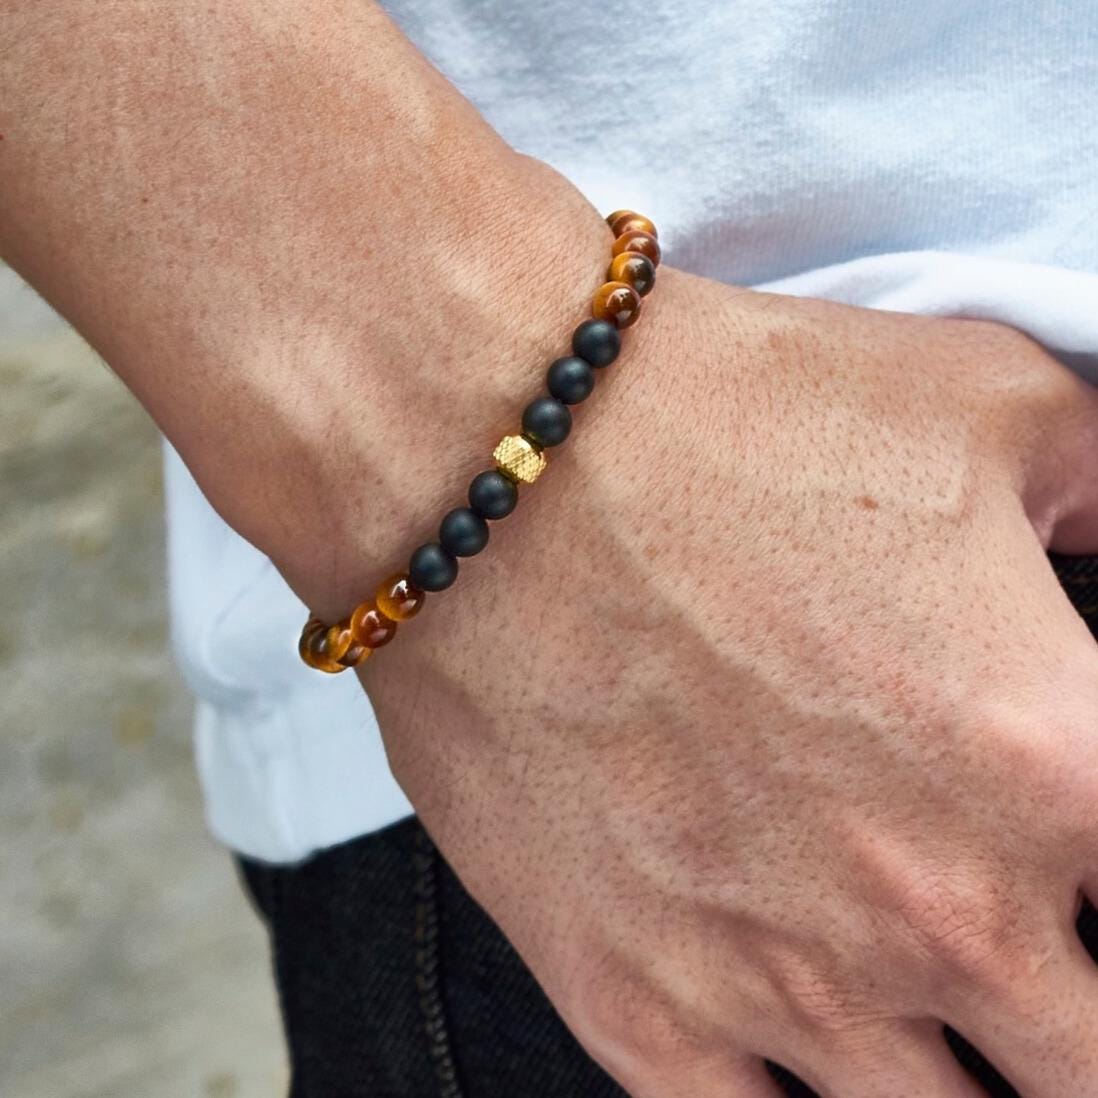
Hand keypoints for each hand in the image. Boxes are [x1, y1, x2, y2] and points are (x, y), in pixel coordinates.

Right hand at [365, 272, 1097, 1096]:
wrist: (492, 459)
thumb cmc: (720, 418)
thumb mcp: (985, 403)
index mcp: (1051, 764)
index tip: (1070, 860)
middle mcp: (934, 909)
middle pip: (1078, 1060)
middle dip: (1071, 1014)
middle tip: (1026, 960)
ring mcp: (775, 982)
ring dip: (953, 1071)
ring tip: (916, 1008)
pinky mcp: (634, 999)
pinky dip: (787, 1093)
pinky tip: (788, 1042)